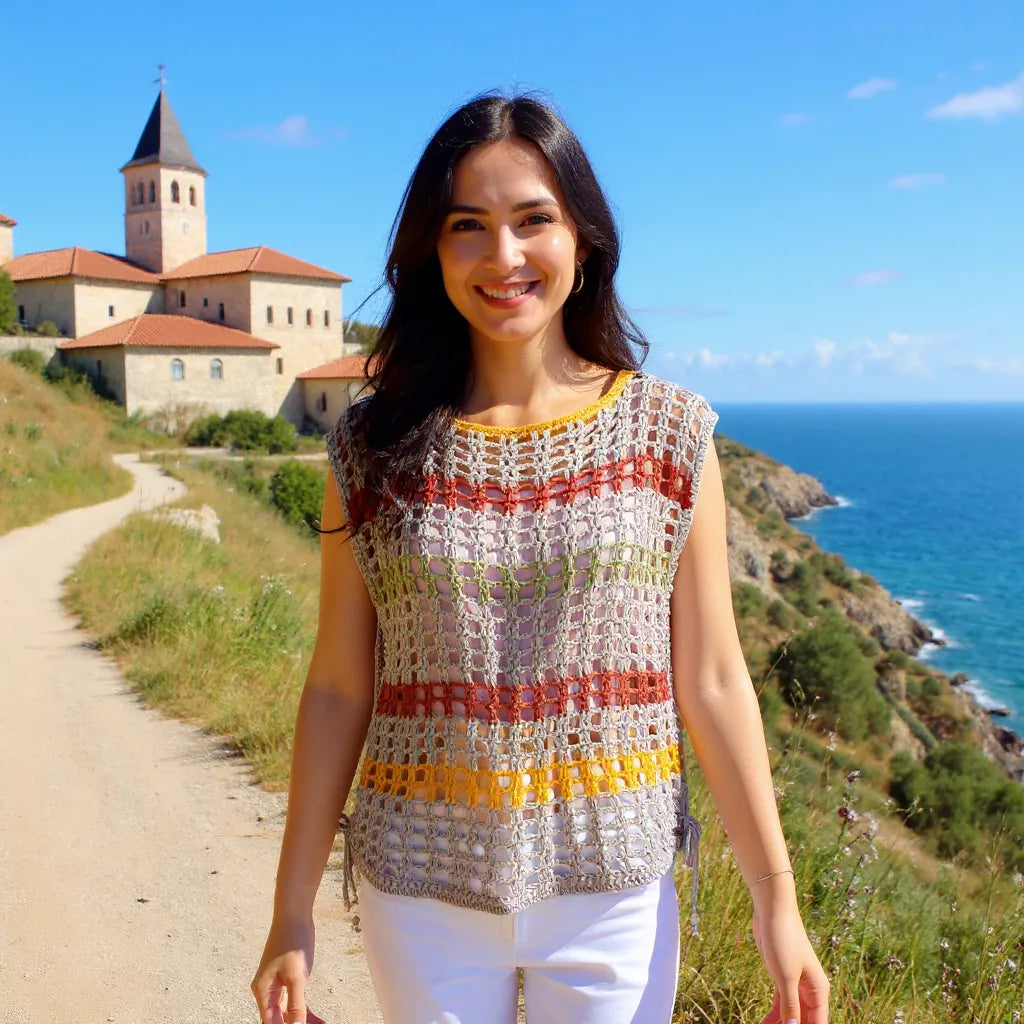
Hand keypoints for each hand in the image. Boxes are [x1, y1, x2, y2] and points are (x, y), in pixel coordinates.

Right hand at [251, 915, 322, 1023]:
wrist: (294, 914)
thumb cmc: (293, 942)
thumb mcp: (297, 977)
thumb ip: (296, 1005)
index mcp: (263, 992)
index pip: (270, 1022)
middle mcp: (267, 990)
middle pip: (279, 1018)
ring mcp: (277, 983)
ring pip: (288, 1010)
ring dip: (302, 1019)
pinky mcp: (287, 976)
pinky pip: (294, 999)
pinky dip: (304, 1008)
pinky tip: (317, 1018)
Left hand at [752, 904, 830, 1023]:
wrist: (773, 911)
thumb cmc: (784, 939)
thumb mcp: (786, 976)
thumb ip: (790, 1005)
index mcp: (819, 991)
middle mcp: (810, 991)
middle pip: (805, 1021)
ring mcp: (796, 985)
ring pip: (792, 1015)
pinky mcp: (781, 978)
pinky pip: (780, 1004)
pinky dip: (774, 1016)